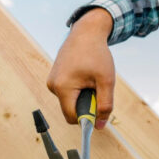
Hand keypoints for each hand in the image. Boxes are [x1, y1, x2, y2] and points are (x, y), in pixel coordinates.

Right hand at [47, 8, 114, 128]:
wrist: (86, 32)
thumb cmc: (97, 54)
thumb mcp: (106, 81)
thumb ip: (105, 105)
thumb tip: (100, 126)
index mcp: (62, 87)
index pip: (72, 117)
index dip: (88, 118)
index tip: (101, 110)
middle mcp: (52, 86)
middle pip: (71, 109)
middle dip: (87, 105)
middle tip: (97, 88)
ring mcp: (52, 81)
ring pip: (70, 101)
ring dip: (83, 96)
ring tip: (91, 79)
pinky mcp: (55, 78)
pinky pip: (68, 93)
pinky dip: (79, 90)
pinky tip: (85, 76)